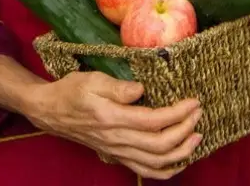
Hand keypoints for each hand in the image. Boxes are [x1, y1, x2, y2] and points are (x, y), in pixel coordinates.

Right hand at [21, 71, 201, 179]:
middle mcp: (117, 140)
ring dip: (180, 153)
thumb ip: (117, 87)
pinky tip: (178, 159)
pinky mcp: (116, 156)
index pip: (153, 122)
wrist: (51, 111)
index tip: (194, 102)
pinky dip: (165, 169)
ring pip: (154, 163)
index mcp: (112, 118)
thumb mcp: (92, 79)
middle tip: (198, 114)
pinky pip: (144, 170)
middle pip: (159, 145)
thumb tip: (142, 89)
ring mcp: (117, 151)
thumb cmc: (72, 90)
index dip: (177, 114)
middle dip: (184, 131)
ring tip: (197, 137)